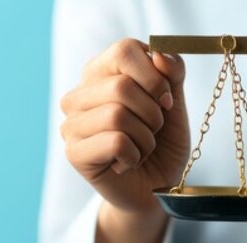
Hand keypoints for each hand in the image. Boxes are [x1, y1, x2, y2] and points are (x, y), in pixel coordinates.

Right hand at [60, 39, 189, 215]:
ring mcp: (72, 123)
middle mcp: (79, 94)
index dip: (155, 76)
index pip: (125, 49)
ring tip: (140, 148)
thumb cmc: (162, 143)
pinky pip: (115, 142)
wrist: (157, 189)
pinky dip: (135, 156)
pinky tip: (128, 163)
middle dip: (152, 114)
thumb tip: (160, 54)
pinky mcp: (74, 152)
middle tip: (152, 131)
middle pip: (122, 86)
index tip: (166, 100)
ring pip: (117, 115)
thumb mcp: (174, 103)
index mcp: (101, 72)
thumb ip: (172, 73)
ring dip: (145, 138)